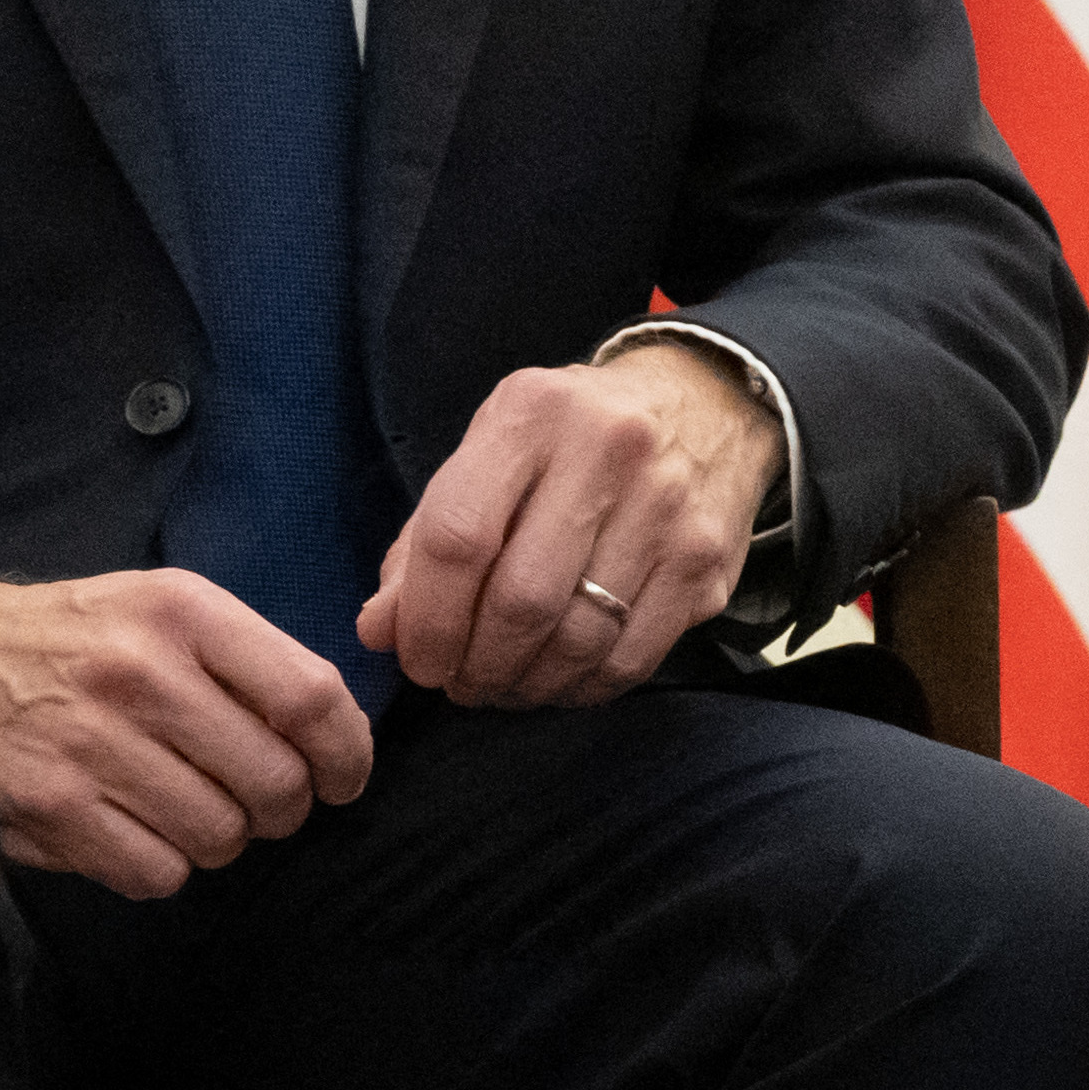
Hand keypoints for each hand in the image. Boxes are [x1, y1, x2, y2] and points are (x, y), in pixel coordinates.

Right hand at [0, 568, 375, 893]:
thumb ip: (246, 660)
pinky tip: (133, 830)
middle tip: (256, 804)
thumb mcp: (156, 608)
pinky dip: (160, 866)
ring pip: (221, 836)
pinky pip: (158, 872)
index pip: (312, 697)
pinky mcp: (48, 805)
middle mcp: (138, 670)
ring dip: (218, 839)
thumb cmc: (67, 639)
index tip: (343, 780)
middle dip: (282, 810)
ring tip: (186, 809)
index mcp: (181, 610)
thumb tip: (339, 740)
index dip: (347, 755)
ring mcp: (90, 742)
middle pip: (276, 783)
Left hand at [366, 343, 780, 709]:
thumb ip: (426, 538)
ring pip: (580, 640)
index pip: (459, 537)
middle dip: (478, 663)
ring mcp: (668, 509)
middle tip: (462, 683)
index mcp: (533, 415)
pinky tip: (561, 680)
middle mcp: (608, 452)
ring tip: (505, 686)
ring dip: (528, 684)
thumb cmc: (571, 438)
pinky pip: (633, 657)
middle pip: (521, 599)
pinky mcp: (707, 562)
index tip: (418, 660)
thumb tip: (381, 631)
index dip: (427, 618)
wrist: (705, 402)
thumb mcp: (492, 453)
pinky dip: (584, 687)